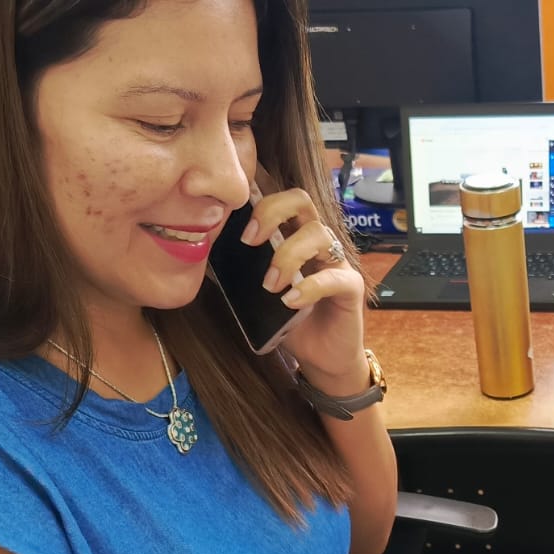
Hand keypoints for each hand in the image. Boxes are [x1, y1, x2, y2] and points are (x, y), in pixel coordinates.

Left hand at [241, 188, 366, 391]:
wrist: (321, 357)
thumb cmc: (290, 322)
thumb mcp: (257, 294)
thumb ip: (241, 271)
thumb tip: (203, 254)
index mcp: (292, 235)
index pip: (279, 199)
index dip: (258, 196)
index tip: (235, 221)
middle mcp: (316, 241)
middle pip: (301, 199)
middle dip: (272, 211)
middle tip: (250, 241)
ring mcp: (336, 262)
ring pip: (319, 233)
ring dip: (288, 256)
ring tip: (270, 286)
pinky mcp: (350, 287)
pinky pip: (334, 277)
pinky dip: (309, 287)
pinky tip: (291, 302)